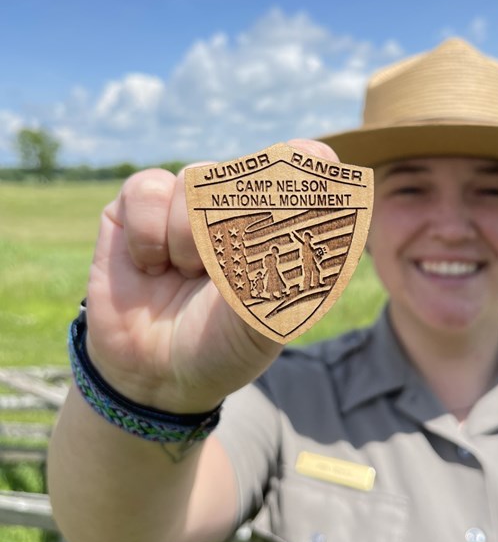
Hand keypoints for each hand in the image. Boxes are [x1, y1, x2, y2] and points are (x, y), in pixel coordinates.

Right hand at [83, 139, 338, 412]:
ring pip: (195, 178)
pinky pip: (147, 188)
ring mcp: (187, 203)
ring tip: (185, 275)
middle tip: (225, 265)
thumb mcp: (266, 319)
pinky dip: (148, 233)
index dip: (308, 165)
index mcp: (279, 225)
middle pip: (247, 167)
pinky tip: (150, 266)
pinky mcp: (137, 207)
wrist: (155, 376)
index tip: (307, 181)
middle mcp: (236, 205)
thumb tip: (316, 218)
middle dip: (238, 216)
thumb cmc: (222, 346)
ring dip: (188, 237)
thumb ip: (290, 269)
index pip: (308, 166)